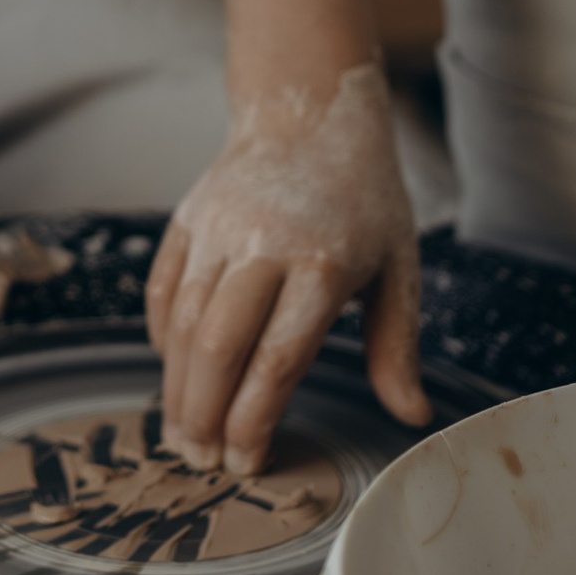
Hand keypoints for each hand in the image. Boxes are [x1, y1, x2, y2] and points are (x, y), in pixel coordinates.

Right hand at [146, 66, 427, 472]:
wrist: (310, 110)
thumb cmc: (364, 198)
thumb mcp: (398, 266)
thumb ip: (398, 346)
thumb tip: (414, 418)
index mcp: (323, 265)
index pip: (277, 359)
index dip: (254, 420)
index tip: (247, 464)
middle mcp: (263, 246)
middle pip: (218, 346)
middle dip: (204, 416)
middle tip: (202, 463)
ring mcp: (219, 229)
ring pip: (182, 322)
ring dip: (176, 387)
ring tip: (181, 435)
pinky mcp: (190, 218)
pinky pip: (163, 288)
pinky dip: (161, 337)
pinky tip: (172, 373)